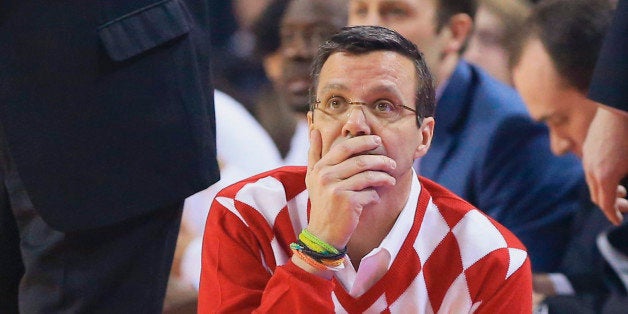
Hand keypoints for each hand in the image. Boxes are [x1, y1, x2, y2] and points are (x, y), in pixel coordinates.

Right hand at [304, 130, 396, 248]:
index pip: (345, 148)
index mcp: (320, 168)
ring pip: (368, 177)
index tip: (377, 141)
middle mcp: (326, 177)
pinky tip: (376, 198)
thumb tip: (314, 130)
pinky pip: (370, 194)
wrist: (323, 233)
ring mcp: (336, 190)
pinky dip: (376, 195)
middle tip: (391, 163)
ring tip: (391, 180)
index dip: (363, 142)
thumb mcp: (312, 178)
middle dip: (380, 160)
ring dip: (384, 177)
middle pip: (360, 161)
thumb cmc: (322, 203)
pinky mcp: (348, 203)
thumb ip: (314, 154)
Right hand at [583, 107, 627, 224]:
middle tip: (625, 206)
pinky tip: (612, 173)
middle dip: (610, 205)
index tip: (618, 220)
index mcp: (606, 177)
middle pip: (597, 196)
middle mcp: (592, 171)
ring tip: (620, 190)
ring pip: (592, 183)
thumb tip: (625, 193)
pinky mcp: (588, 150)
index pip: (606, 205)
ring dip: (605, 191)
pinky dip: (600, 179)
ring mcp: (588, 159)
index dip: (613, 215)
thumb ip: (625, 185)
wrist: (618, 110)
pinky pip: (590, 171)